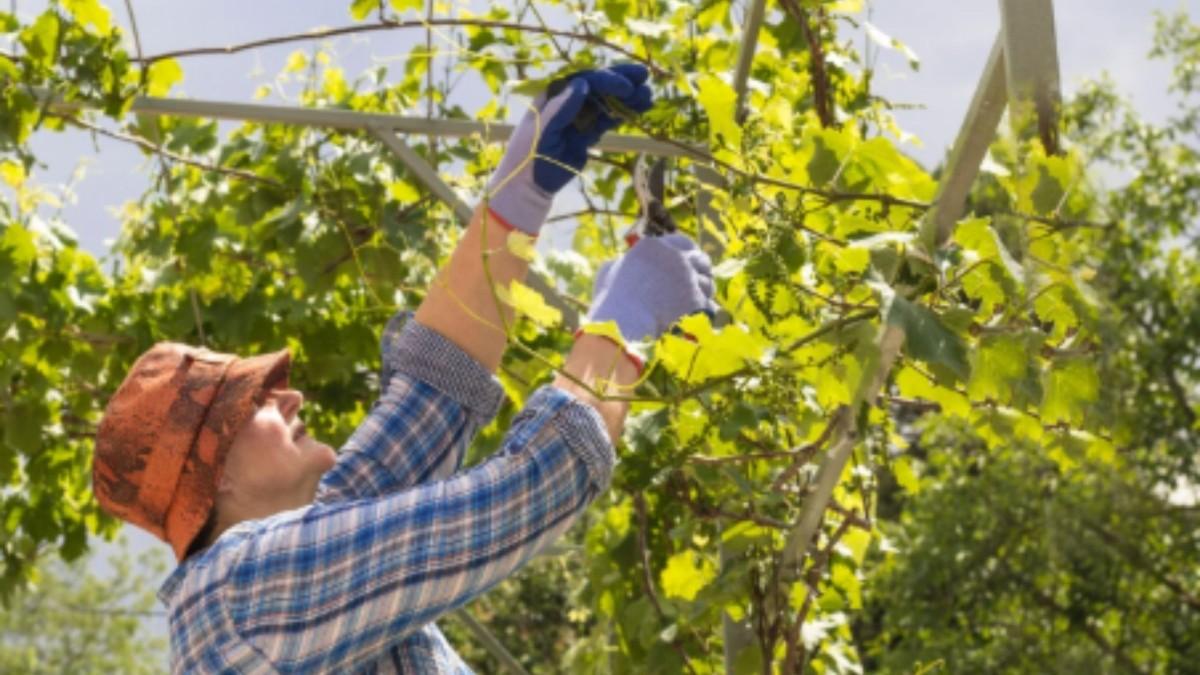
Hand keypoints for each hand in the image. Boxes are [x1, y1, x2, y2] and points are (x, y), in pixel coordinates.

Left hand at [486, 64, 652, 234]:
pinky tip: (641, 108)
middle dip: (621, 80)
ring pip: (606, 102)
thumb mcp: (543, 131)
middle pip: (597, 86)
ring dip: (627, 98)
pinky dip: (623, 114)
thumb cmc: (529, 156)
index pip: (584, 81)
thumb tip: (583, 83)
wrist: (529, 185)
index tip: (625, 86)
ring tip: (649, 95)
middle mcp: (567, 101)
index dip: (606, 80)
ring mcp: (578, 117)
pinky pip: (607, 119)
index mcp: (554, 95)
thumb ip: (562, 108)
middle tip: (644, 75)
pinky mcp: (587, 133)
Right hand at [585, 233, 717, 342]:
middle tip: (700, 282)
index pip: (682, 243)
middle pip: (700, 260)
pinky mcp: (696, 299)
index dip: (688, 253)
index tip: (689, 261)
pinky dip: (707, 312)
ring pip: (707, 283)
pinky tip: (703, 318)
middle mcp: (674, 257)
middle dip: (702, 271)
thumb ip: (619, 265)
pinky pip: (710, 305)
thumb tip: (619, 264)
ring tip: (698, 302)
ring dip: (704, 292)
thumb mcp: (608, 274)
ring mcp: (687, 277)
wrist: (622, 323)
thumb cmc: (609, 301)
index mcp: (653, 247)